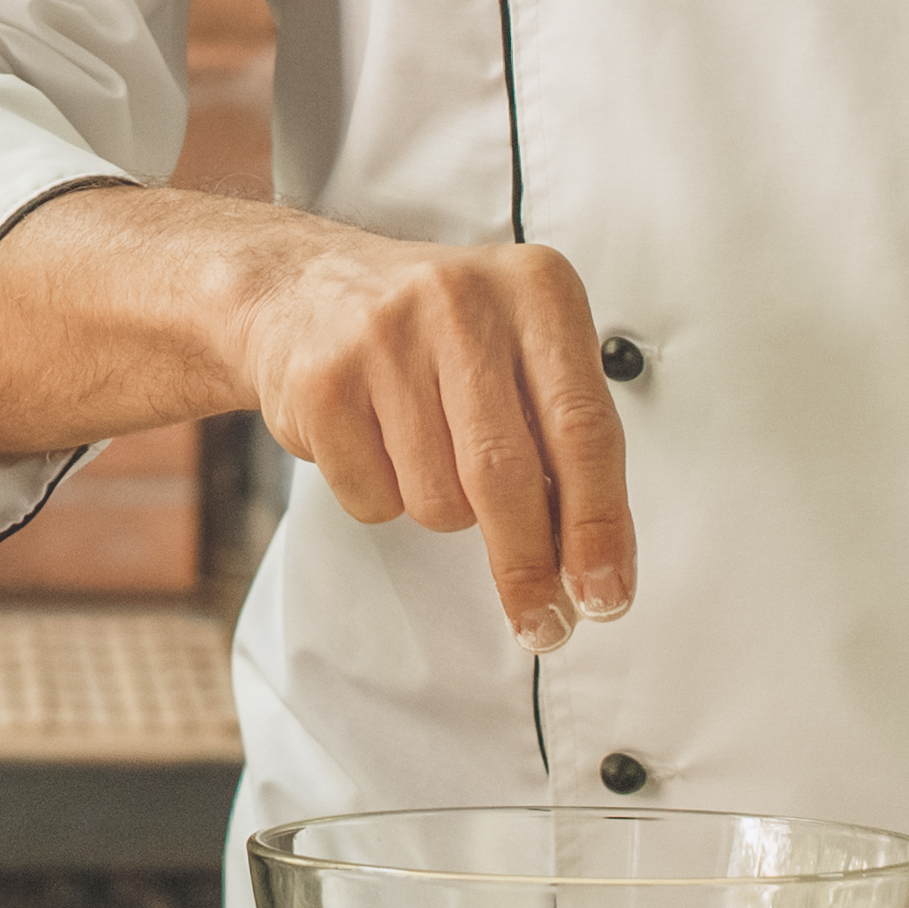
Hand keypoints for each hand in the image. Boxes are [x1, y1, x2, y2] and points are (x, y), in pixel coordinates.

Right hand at [234, 225, 633, 654]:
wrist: (302, 287)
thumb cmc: (435, 332)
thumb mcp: (520, 346)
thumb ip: (564, 431)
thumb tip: (594, 557)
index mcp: (536, 288)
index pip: (586, 428)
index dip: (600, 525)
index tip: (606, 593)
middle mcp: (463, 301)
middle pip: (508, 476)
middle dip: (528, 566)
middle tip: (542, 619)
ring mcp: (386, 338)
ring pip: (439, 500)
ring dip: (442, 511)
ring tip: (425, 453)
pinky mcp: (323, 382)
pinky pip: (374, 500)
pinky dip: (381, 497)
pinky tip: (373, 442)